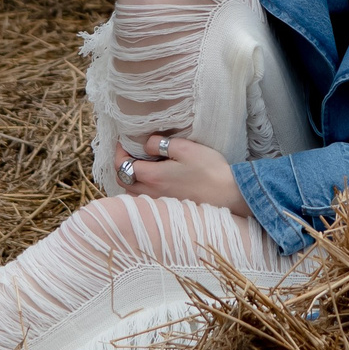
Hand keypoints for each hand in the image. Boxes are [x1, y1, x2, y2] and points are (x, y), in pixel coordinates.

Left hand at [116, 132, 249, 216]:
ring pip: (133, 192)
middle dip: (122, 166)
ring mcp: (160, 202)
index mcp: (153, 176)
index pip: (123, 166)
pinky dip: (141, 188)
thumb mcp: (186, 148)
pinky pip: (145, 199)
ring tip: (140, 165)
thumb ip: (162, 143)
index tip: (123, 142)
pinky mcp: (169, 207)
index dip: (119, 152)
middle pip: (123, 181)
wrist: (229, 195)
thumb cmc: (210, 170)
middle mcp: (151, 192)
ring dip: (131, 178)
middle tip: (129, 153)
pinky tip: (153, 180)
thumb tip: (146, 143)